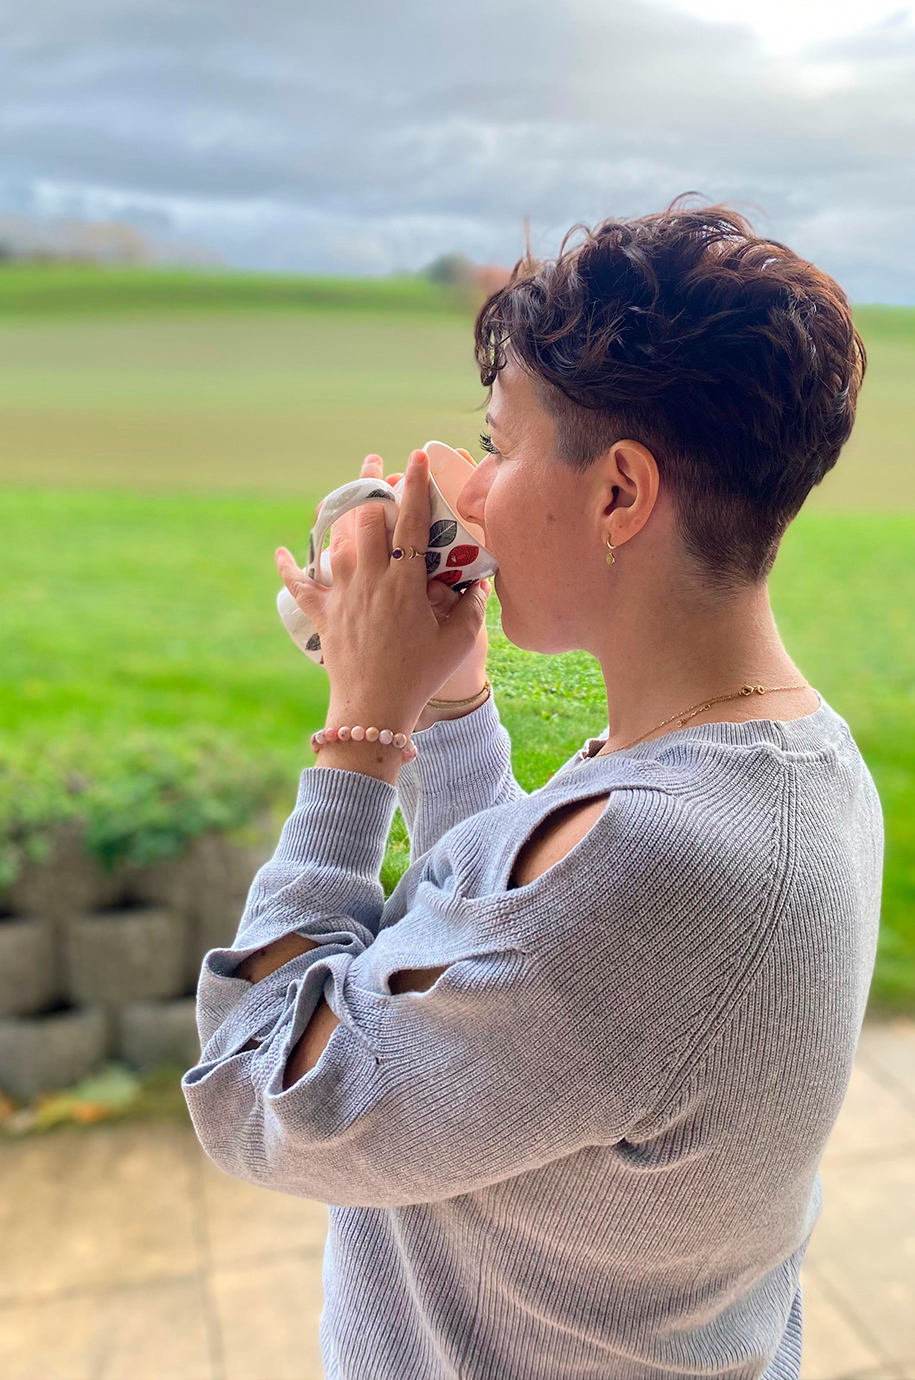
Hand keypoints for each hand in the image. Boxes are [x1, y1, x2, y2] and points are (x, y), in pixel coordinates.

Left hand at [276, 451, 490, 734]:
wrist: (374, 710)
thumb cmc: (420, 677)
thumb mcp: (457, 642)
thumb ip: (471, 608)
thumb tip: (479, 582)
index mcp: (405, 584)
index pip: (411, 522)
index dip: (414, 485)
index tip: (415, 455)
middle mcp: (370, 581)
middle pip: (365, 520)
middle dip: (371, 487)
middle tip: (376, 467)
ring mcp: (342, 596)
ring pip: (336, 542)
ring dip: (341, 517)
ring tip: (347, 498)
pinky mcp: (323, 616)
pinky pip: (300, 586)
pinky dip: (290, 568)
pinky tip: (283, 552)